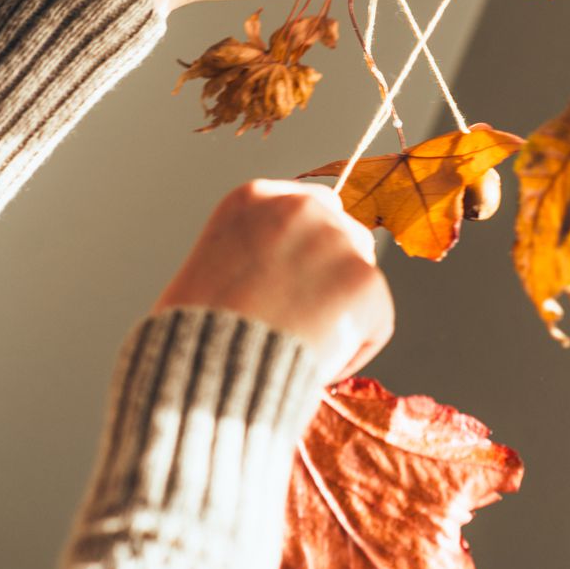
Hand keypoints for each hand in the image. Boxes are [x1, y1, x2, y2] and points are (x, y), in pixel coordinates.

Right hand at [152, 180, 393, 384]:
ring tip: (301, 347)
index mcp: (254, 198)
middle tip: (302, 320)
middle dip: (330, 275)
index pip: (305, 210)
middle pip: (343, 233)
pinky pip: (377, 324)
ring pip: (361, 277)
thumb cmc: (192, 336)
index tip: (290, 284)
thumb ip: (255, 255)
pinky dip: (353, 352)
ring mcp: (337, 241)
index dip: (302, 252)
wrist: (208, 370)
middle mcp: (300, 207)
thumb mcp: (211, 268)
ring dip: (341, 311)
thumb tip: (286, 278)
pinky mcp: (366, 283)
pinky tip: (315, 366)